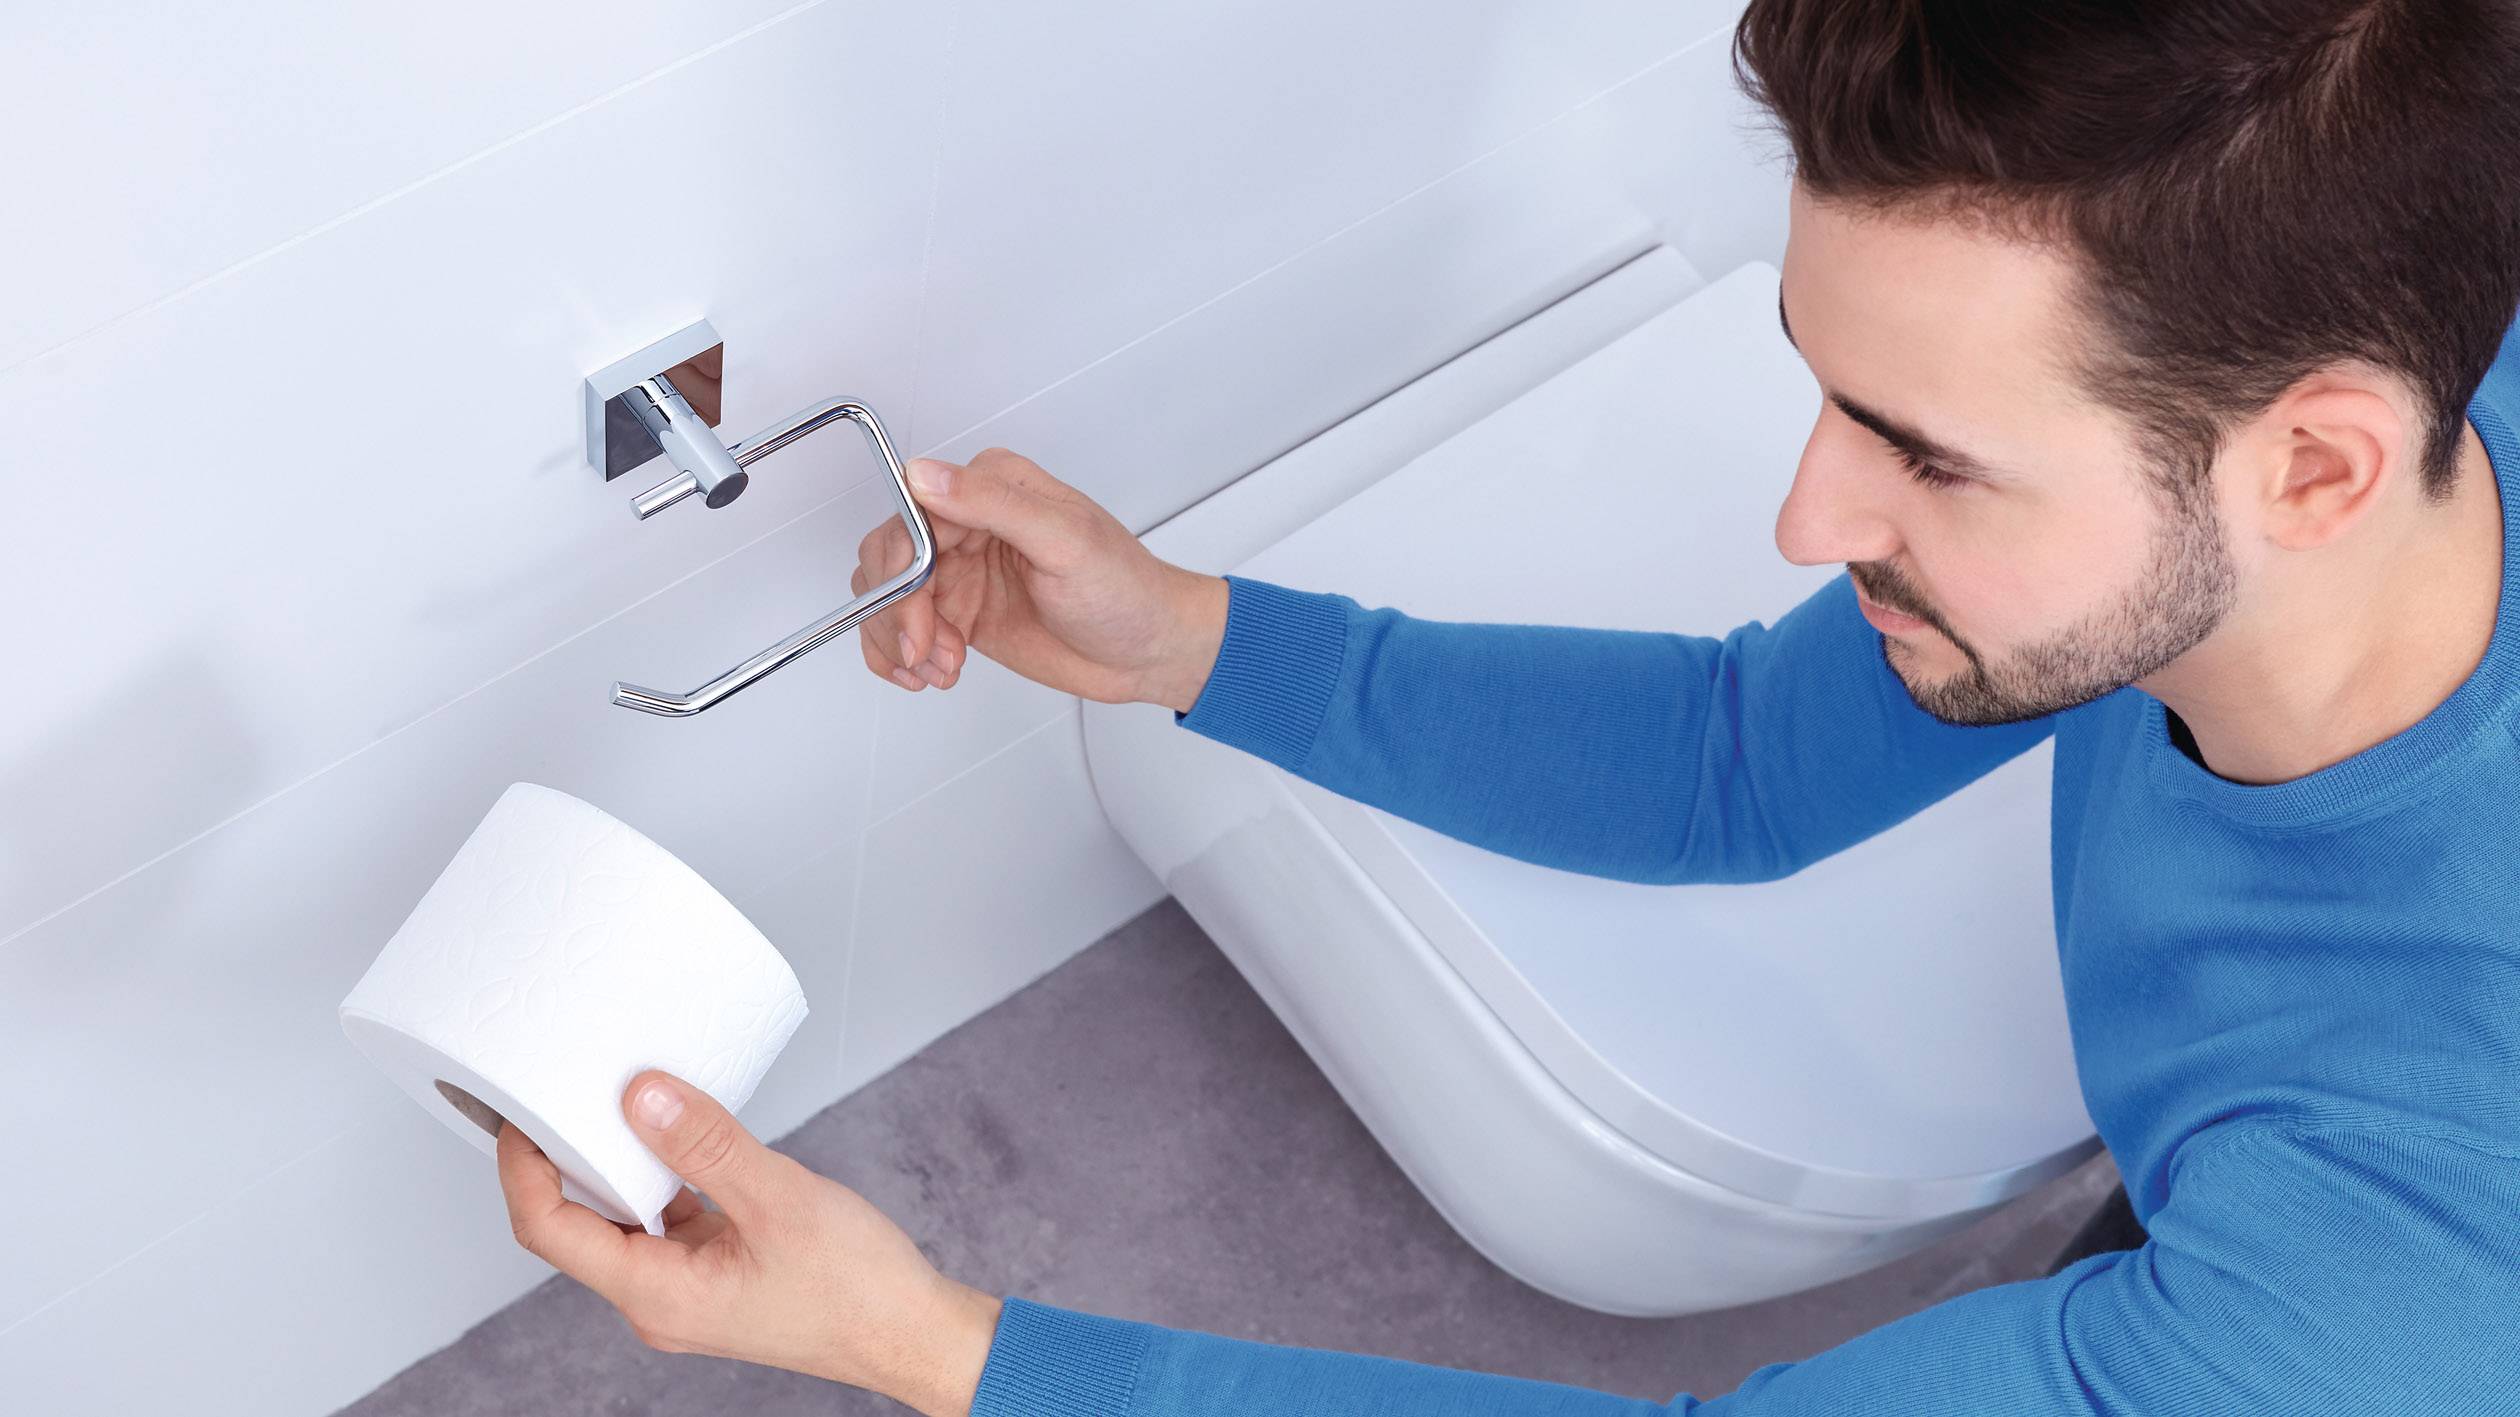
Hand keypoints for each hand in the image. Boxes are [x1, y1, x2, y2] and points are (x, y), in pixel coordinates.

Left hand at [496, 1070, 1001, 1416]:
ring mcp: (685, 1290)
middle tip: (566, 1088)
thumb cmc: (857, 1288)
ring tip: (621, 1101)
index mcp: (657, 1295)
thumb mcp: (779, 1199)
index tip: (521, 1111)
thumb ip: (706, 1145)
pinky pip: (665, 1222)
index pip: (549, 1229)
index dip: (524, 1167)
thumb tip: (640, 1096)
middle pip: (576, 1224)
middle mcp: (658, 1301)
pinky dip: (663, 1178)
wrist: (913, 1332)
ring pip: (623, 1220)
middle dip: (564, 1156)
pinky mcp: (714, 1275)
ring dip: (618, 1164)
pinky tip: (681, 1138)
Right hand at [853, 447, 1229, 713]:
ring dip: (897, 639)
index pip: (914, 514)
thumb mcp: (1065, 541)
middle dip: (898, 613)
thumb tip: (923, 474)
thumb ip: (994, 503)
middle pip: (890, 557)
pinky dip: (897, 655)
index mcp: (995, 487)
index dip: (904, 571)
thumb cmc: (1125, 590)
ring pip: (886, 593)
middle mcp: (970, 522)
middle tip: (927, 655)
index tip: (919, 618)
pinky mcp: (960, 612)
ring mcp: (962, 569)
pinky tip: (926, 676)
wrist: (1148, 651)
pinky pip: (901, 626)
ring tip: (939, 670)